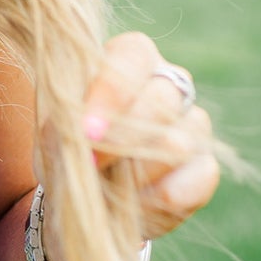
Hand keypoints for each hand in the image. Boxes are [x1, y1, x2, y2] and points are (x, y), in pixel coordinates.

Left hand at [40, 31, 219, 260]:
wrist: (84, 200)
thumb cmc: (66, 150)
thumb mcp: (54, 134)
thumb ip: (66, 122)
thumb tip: (87, 132)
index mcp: (128, 58)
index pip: (133, 55)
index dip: (112, 92)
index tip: (87, 131)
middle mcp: (167, 84)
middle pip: (162, 99)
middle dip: (123, 139)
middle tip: (93, 165)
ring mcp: (194, 124)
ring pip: (178, 143)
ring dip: (136, 175)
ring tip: (110, 187)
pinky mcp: (206, 167)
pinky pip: (198, 179)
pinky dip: (162, 199)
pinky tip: (137, 204)